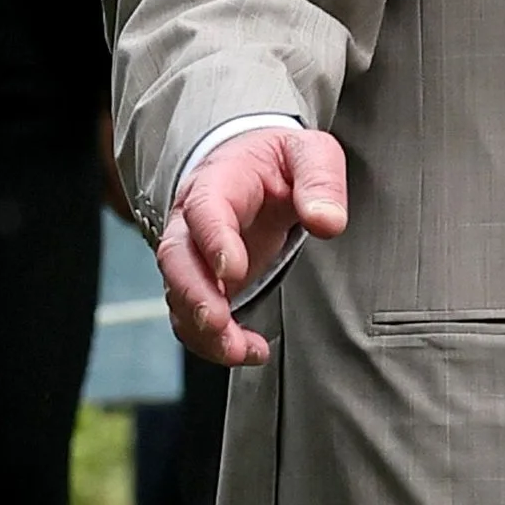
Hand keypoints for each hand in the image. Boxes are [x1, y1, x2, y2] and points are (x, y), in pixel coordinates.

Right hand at [156, 125, 347, 366]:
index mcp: (219, 181)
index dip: (214, 241)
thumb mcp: (310, 153)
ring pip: (179, 295)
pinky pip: (192, 317)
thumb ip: (320, 181)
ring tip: (240, 350)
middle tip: (219, 323)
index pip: (204, 209)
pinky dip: (212, 342)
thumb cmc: (281, 161)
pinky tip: (248, 352)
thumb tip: (328, 222)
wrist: (255, 166)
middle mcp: (193, 220)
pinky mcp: (204, 284)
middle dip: (194, 295)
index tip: (234, 270)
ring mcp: (194, 255)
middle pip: (176, 258)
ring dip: (203, 329)